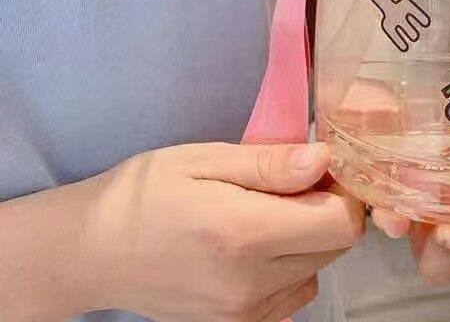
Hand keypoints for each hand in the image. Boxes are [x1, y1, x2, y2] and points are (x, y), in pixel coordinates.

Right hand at [76, 141, 363, 320]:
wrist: (92, 252)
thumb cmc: (146, 192)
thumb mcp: (204, 159)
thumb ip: (269, 164)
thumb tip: (323, 158)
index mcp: (244, 233)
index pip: (340, 223)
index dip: (343, 191)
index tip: (321, 168)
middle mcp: (251, 284)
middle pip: (335, 247)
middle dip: (328, 209)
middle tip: (293, 183)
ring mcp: (244, 315)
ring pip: (317, 269)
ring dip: (309, 238)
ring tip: (268, 213)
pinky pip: (293, 294)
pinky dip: (291, 266)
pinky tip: (257, 245)